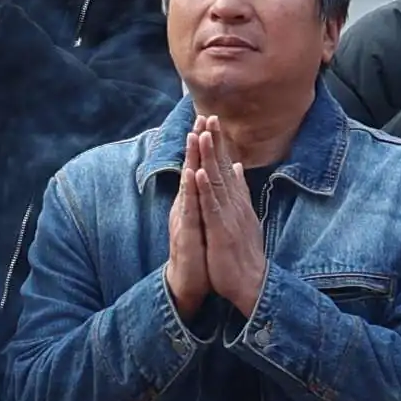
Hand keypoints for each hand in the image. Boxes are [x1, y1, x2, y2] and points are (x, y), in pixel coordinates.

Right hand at [164, 135, 218, 321]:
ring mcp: (185, 218)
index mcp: (195, 203)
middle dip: (196, 144)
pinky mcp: (187, 232)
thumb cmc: (199, 253)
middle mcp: (186, 206)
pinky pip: (190, 209)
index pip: (200, 169)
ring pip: (188, 184)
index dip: (205, 147)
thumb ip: (209, 200)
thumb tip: (215, 181)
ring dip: (190, 159)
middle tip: (201, 117)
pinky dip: (191, 191)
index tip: (211, 122)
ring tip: (193, 136)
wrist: (189, 283)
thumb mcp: (207, 222)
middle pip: (191, 169)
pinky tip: (193, 174)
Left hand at [192, 128, 271, 319]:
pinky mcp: (222, 230)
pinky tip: (199, 171)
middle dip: (214, 141)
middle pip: (222, 167)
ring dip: (209, 157)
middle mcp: (235, 204)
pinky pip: (212, 206)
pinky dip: (206, 188)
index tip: (212, 122)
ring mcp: (229, 216)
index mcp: (237, 201)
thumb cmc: (245, 253)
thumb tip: (235, 167)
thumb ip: (239, 191)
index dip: (219, 144)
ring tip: (202, 134)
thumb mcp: (243, 217)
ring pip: (217, 181)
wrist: (253, 283)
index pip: (226, 167)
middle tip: (208, 116)